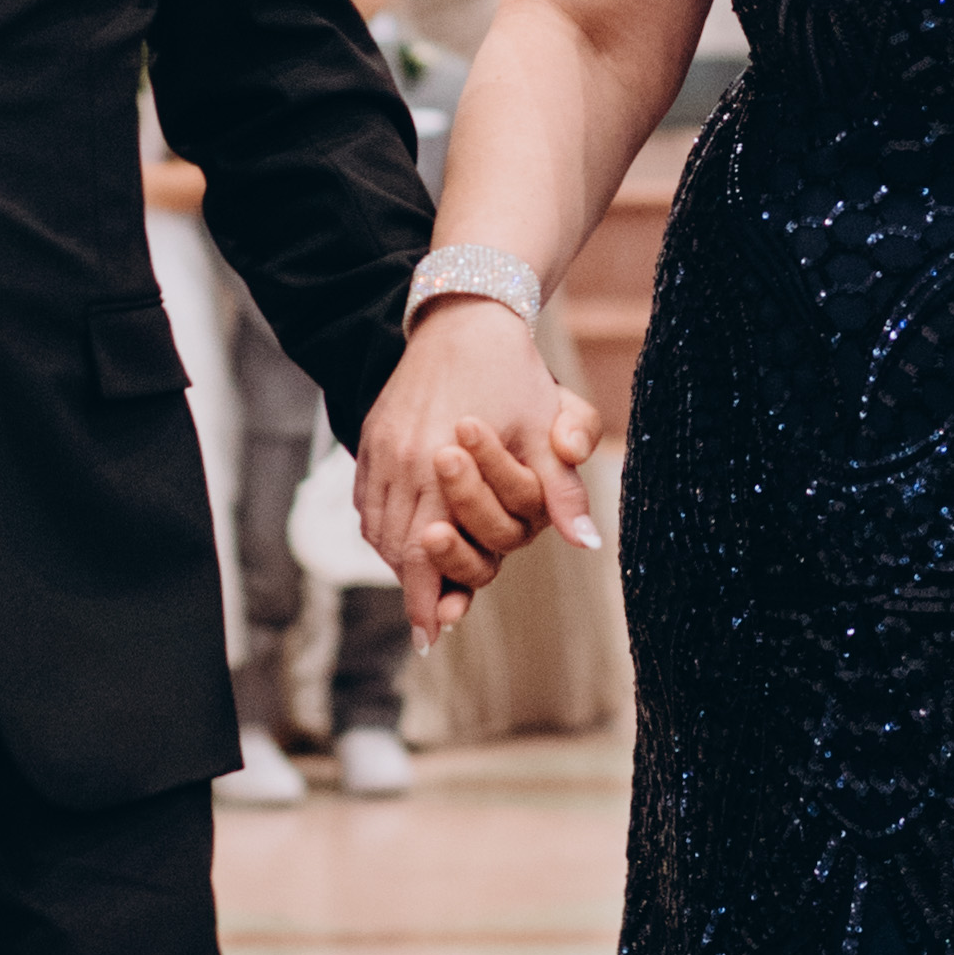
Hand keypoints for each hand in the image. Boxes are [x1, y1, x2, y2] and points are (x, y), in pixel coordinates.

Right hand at [354, 301, 607, 642]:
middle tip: (430, 622)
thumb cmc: (515, 375)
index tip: (432, 637)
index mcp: (437, 463)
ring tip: (420, 583)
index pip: (422, 554)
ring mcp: (379, 448)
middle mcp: (399, 461)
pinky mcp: (371, 436)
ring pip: (376, 526)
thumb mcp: (547, 429)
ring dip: (396, 559)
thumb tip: (587, 544)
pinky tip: (403, 538)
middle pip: (394, 548)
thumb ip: (562, 491)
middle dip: (414, 588)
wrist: (467, 317)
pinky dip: (382, 527)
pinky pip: (366, 499)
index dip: (427, 602)